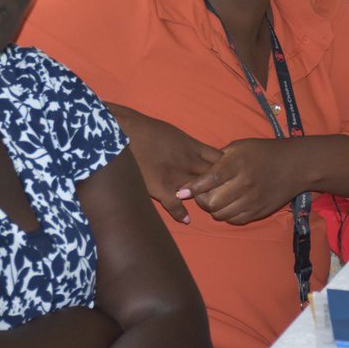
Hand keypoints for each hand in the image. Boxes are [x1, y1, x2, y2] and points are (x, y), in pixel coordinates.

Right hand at [106, 103, 221, 223]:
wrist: (125, 131)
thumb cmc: (148, 129)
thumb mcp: (175, 133)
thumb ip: (189, 146)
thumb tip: (198, 154)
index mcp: (194, 147)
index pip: (220, 162)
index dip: (224, 170)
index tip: (223, 176)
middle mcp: (190, 163)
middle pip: (214, 179)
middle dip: (218, 186)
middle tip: (218, 194)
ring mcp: (177, 177)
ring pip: (199, 193)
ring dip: (201, 199)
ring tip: (202, 206)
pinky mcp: (162, 189)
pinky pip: (176, 206)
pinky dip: (181, 214)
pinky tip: (185, 219)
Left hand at [177, 138, 302, 224]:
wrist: (295, 166)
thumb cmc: (263, 152)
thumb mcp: (240, 146)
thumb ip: (218, 158)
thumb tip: (198, 169)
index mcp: (237, 165)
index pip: (210, 179)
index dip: (193, 187)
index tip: (181, 191)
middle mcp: (245, 184)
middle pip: (212, 202)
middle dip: (201, 200)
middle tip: (199, 194)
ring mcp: (253, 200)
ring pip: (221, 214)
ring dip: (213, 209)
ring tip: (213, 200)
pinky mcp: (259, 212)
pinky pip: (235, 220)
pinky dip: (226, 215)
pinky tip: (227, 206)